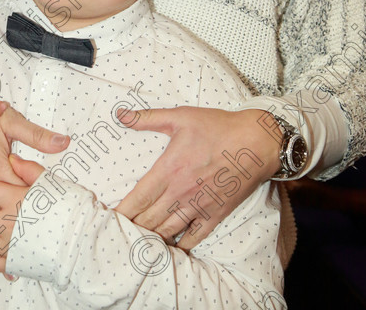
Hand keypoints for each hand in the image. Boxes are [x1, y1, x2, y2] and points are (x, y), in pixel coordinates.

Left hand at [115, 106, 280, 248]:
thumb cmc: (218, 127)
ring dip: (150, 240)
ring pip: (167, 232)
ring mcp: (199, 206)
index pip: (138, 198)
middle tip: (116, 236)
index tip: (107, 221)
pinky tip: (168, 251)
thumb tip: (120, 115)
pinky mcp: (216, 215)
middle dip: (131, 229)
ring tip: (135, 247)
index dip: (121, 212)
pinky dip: (179, 247)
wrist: (257, 141)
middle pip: (149, 220)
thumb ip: (148, 118)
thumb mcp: (181, 116)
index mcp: (169, 169)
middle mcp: (181, 192)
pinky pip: (193, 238)